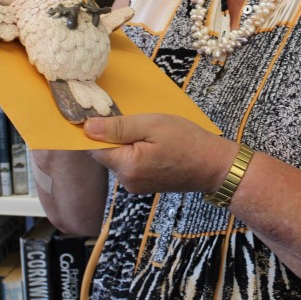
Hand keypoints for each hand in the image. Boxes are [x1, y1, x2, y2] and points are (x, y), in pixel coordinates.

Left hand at [85, 114, 234, 195]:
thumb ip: (118, 127)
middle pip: (106, 153)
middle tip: (136, 120)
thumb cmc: (187, 141)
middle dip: (114, 135)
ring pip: (118, 158)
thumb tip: (87, 127)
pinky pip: (130, 165)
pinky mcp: (143, 185)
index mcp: (127, 165)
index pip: (93, 147)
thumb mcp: (153, 125)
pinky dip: (135, 152)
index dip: (96, 129)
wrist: (213, 165)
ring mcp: (135, 185)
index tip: (105, 114)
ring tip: (149, 132)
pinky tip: (153, 145)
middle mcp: (127, 180)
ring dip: (126, 143)